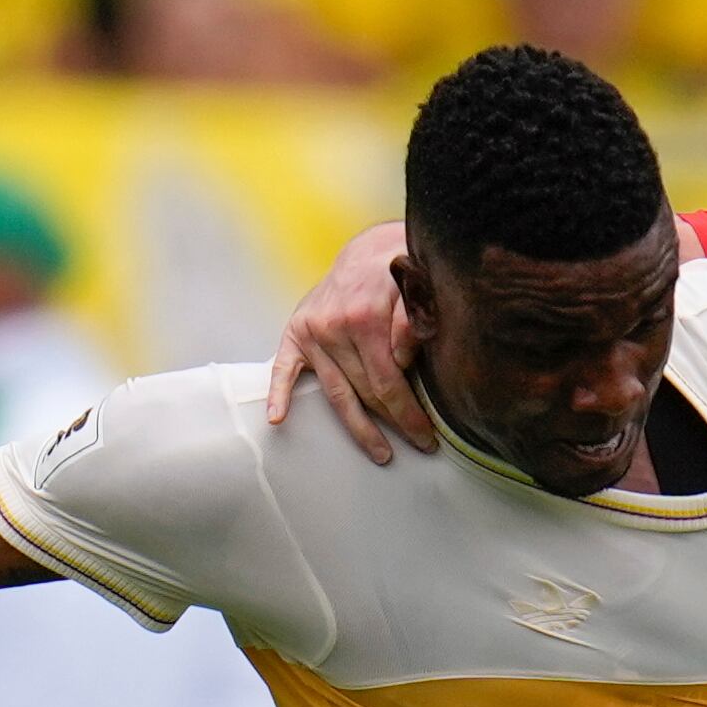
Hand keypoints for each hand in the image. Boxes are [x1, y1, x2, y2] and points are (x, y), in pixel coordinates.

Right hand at [264, 222, 435, 462]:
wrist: (368, 253)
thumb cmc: (398, 275)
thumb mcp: (415, 287)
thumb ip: (412, 318)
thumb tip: (403, 356)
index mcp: (364, 318)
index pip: (388, 382)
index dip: (410, 413)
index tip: (428, 435)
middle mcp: (334, 328)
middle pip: (366, 392)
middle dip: (395, 422)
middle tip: (420, 444)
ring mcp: (313, 333)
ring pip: (338, 393)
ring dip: (359, 427)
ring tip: (381, 453)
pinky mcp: (296, 333)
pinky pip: (285, 369)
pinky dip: (280, 394)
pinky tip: (278, 419)